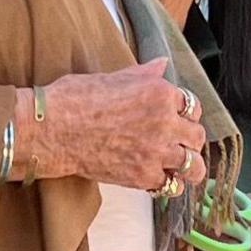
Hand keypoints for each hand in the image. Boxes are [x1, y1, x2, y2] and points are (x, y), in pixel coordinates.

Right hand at [22, 59, 204, 191]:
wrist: (53, 130)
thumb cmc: (76, 99)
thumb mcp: (115, 77)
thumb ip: (145, 74)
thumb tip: (161, 65)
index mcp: (160, 93)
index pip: (192, 106)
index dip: (185, 114)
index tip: (177, 119)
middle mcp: (165, 123)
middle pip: (198, 137)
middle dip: (190, 140)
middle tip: (179, 143)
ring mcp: (156, 152)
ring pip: (193, 166)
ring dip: (188, 166)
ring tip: (179, 166)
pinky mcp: (142, 176)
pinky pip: (170, 186)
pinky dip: (167, 183)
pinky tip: (158, 178)